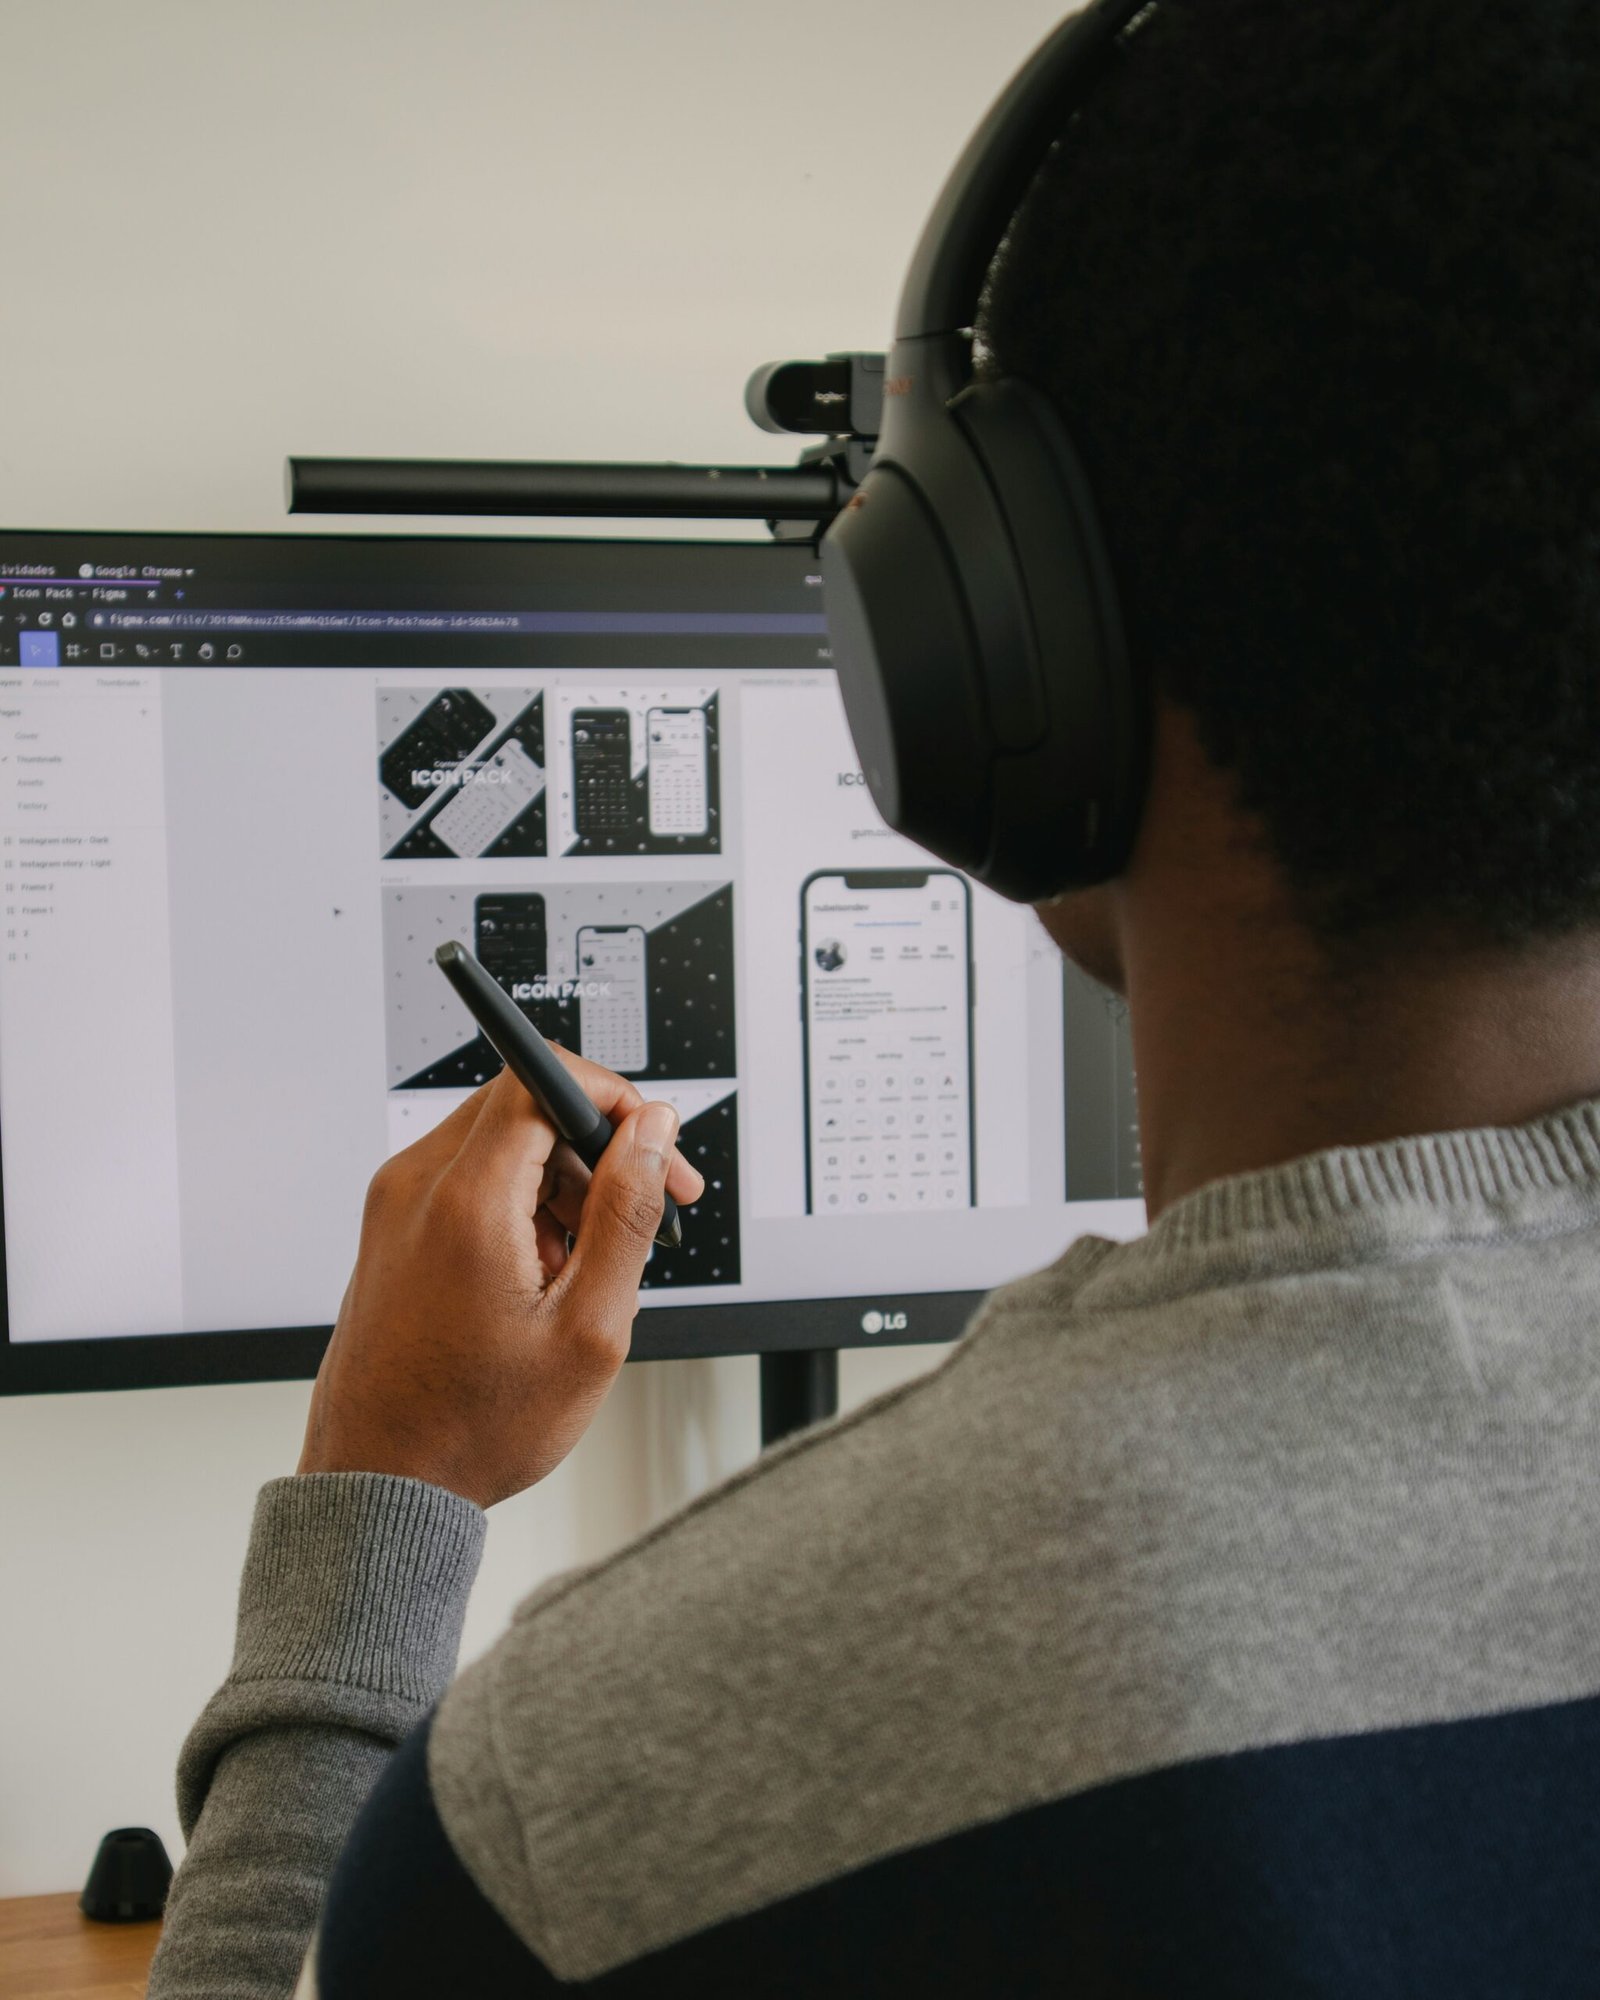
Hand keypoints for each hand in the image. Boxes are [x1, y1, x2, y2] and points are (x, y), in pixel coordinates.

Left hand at [297, 1054, 705, 1507]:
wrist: (382, 1485)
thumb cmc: (474, 1426)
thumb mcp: (588, 1326)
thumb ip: (626, 1212)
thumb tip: (651, 1130)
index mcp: (464, 1201)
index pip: (541, 1078)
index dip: (613, 1099)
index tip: (654, 1144)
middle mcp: (415, 1187)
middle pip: (524, 1106)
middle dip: (597, 1146)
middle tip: (647, 1207)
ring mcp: (394, 1206)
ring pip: (501, 1143)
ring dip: (562, 1183)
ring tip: (588, 1267)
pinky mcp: (391, 1229)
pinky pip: (469, 1180)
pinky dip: (520, 1206)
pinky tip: (544, 1275)